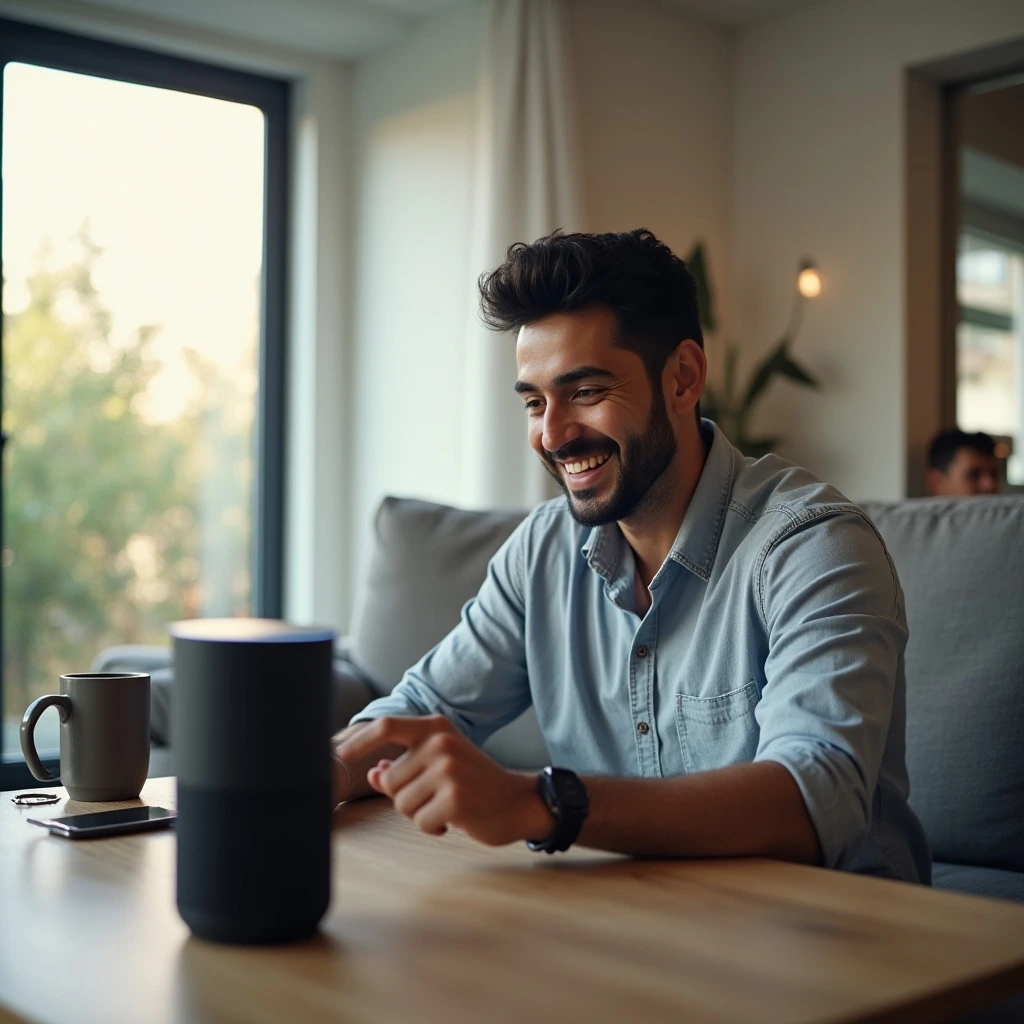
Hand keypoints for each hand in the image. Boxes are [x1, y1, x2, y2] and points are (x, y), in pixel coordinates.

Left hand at [333, 715, 553, 845]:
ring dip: (420, 813)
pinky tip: (454, 818)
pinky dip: (433, 827)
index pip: (386, 726)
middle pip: (391, 780)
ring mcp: (449, 769)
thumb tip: (372, 772)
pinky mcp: (455, 798)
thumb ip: (404, 767)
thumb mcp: (439, 766)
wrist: (516, 802)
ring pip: (402, 803)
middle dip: (405, 797)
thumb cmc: (473, 783)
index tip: (339, 755)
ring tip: (447, 805)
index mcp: (435, 728)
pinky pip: (420, 821)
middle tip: (435, 796)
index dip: (359, 741)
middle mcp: (441, 743)